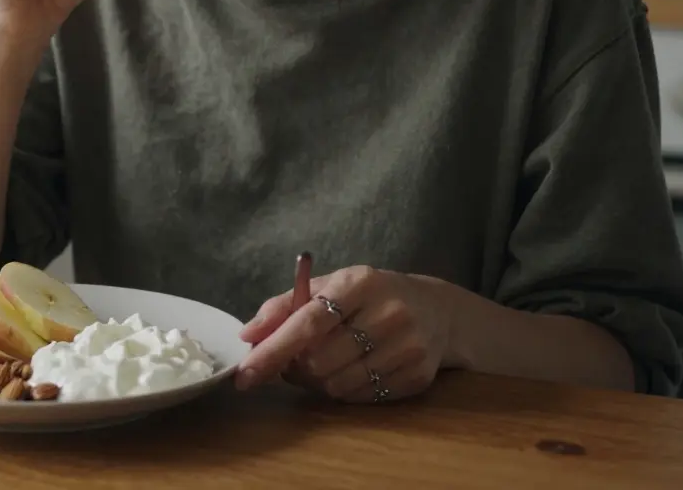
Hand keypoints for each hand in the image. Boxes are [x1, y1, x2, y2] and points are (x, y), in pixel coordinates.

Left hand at [235, 266, 455, 402]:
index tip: (245, 373)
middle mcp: (389, 313)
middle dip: (295, 368)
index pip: (308, 322)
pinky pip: (361, 398)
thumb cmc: (369, 296)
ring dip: (317, 382)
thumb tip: (248, 335)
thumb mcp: (328, 287)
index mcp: (360, 283)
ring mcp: (408, 347)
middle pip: (319, 361)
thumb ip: (283, 307)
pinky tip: (349, 371)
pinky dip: (344, 391)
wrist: (437, 310)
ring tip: (322, 364)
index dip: (273, 350)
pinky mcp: (418, 376)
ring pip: (337, 385)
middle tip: (293, 361)